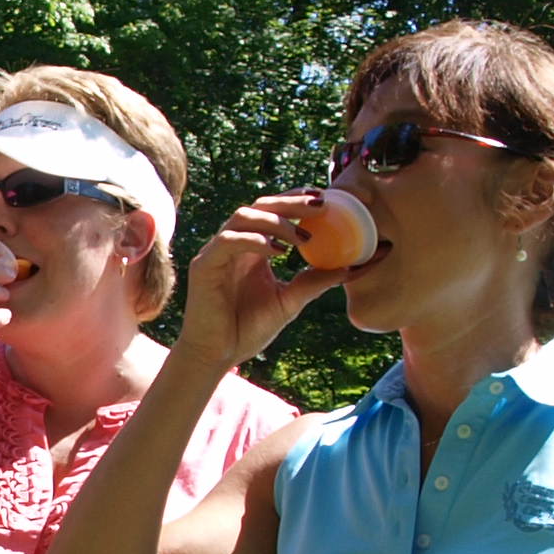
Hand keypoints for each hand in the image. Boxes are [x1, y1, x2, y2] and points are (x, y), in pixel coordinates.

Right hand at [173, 197, 345, 370]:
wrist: (217, 355)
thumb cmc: (247, 329)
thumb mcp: (289, 302)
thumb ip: (313, 282)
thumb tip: (349, 267)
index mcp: (252, 249)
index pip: (272, 211)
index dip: (295, 199)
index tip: (323, 197)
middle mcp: (233, 245)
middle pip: (259, 206)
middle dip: (290, 202)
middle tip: (320, 204)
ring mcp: (216, 252)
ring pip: (243, 217)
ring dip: (275, 221)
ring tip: (302, 237)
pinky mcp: (204, 266)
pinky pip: (228, 241)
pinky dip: (254, 240)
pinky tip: (278, 251)